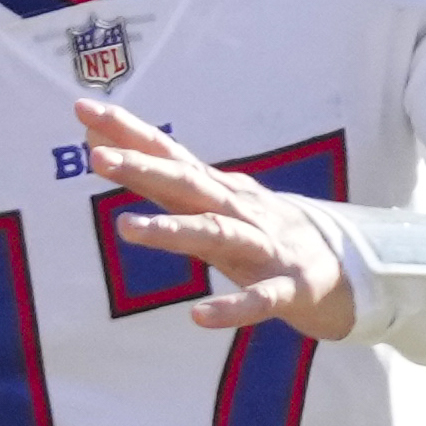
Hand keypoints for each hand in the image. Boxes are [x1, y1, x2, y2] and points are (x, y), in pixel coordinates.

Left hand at [83, 98, 356, 341]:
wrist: (342, 270)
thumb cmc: (261, 232)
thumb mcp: (210, 200)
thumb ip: (156, 175)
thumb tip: (97, 140)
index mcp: (218, 190)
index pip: (168, 153)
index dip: (127, 132)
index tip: (82, 108)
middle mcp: (238, 211)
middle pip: (186, 185)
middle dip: (142, 169)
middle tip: (97, 157)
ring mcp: (264, 249)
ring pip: (216, 235)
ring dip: (173, 231)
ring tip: (126, 228)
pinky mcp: (286, 289)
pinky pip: (257, 301)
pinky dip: (230, 308)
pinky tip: (199, 317)